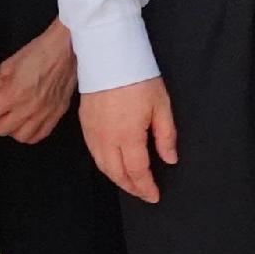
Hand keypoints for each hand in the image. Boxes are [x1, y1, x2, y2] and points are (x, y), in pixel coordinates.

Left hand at [0, 25, 78, 145]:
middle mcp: (28, 107)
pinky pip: (40, 135)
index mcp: (13, 93)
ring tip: (14, 118)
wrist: (66, 49)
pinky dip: (31, 131)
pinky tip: (28, 122)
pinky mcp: (56, 114)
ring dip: (14, 128)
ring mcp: (44, 113)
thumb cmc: (38, 53)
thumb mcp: (9, 64)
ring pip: (20, 136)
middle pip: (1, 129)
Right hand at [82, 77, 178, 203]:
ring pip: (103, 167)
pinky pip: (94, 154)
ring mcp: (92, 133)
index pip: (137, 171)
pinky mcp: (84, 125)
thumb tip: (170, 159)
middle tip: (144, 194)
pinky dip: (104, 166)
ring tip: (131, 184)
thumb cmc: (139, 78)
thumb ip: (166, 136)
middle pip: (117, 173)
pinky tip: (113, 166)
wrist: (108, 57)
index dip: (146, 187)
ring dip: (117, 179)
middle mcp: (107, 139)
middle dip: (131, 187)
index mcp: (128, 136)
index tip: (155, 196)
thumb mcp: (161, 106)